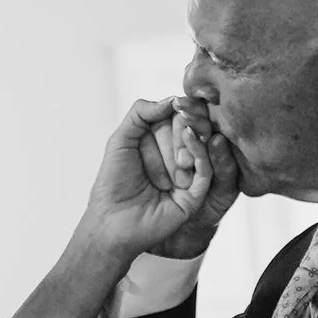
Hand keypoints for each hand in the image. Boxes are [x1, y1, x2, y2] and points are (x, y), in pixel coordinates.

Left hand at [75, 99, 229, 270]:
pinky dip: (199, 150)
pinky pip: (206, 170)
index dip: (184, 109)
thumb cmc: (113, 181)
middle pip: (194, 131)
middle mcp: (178, 159)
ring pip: (201, 147)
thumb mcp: (122, 138)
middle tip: (182, 117)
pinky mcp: (195, 196)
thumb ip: (142, 112)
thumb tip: (172, 99)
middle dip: (183, 124)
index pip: (181, 119)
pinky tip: (189, 136)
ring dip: (187, 136)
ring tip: (184, 129)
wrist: (111, 219)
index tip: (181, 101)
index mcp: (163, 145)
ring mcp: (188, 177)